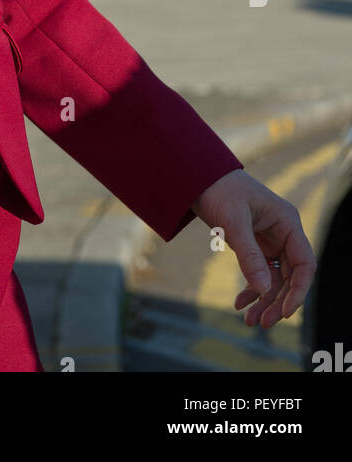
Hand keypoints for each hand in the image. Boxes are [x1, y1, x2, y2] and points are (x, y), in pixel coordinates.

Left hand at [189, 168, 316, 328]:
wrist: (197, 177)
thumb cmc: (219, 191)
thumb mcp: (233, 223)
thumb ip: (249, 256)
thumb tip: (264, 291)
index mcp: (287, 222)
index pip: (304, 263)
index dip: (299, 290)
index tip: (286, 312)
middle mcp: (283, 233)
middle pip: (290, 276)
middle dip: (278, 301)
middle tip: (263, 323)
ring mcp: (269, 240)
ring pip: (274, 279)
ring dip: (264, 300)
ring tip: (249, 321)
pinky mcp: (254, 245)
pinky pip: (259, 273)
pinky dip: (251, 289)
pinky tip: (240, 303)